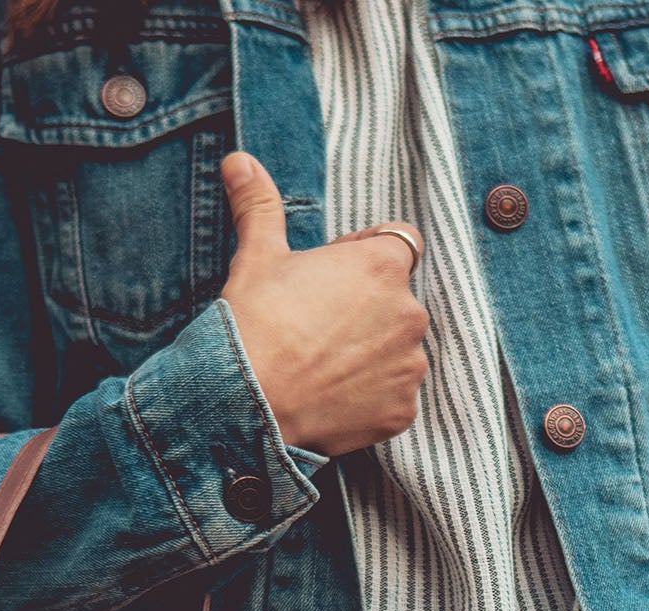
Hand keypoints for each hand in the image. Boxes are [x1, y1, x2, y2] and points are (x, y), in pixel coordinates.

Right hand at [218, 150, 427, 454]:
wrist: (245, 403)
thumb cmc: (253, 323)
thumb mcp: (257, 256)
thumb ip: (260, 204)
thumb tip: (239, 160)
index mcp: (384, 265)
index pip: (399, 243)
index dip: (365, 256)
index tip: (329, 277)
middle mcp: (410, 313)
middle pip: (397, 301)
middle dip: (366, 309)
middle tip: (315, 326)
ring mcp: (409, 366)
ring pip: (397, 350)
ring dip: (371, 353)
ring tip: (321, 364)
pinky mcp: (402, 411)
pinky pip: (393, 396)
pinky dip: (370, 397)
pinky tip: (331, 396)